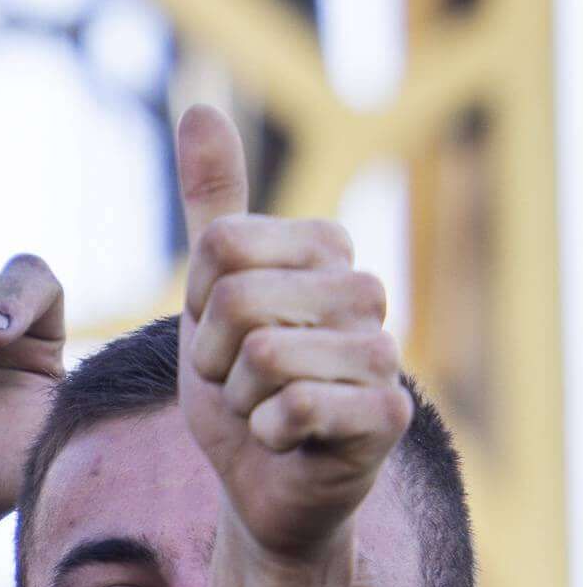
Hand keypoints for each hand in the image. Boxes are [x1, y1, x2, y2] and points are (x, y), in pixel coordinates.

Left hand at [171, 101, 408, 567]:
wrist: (260, 478)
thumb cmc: (236, 378)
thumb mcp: (209, 286)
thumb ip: (212, 203)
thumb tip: (201, 108)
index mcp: (325, 252)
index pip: (223, 242)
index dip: (197, 296)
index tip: (217, 327)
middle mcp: (366, 293)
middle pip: (239, 297)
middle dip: (213, 351)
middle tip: (238, 376)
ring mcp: (385, 354)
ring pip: (266, 354)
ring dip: (238, 395)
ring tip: (262, 405)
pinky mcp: (389, 417)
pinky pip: (297, 406)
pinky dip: (265, 430)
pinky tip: (284, 438)